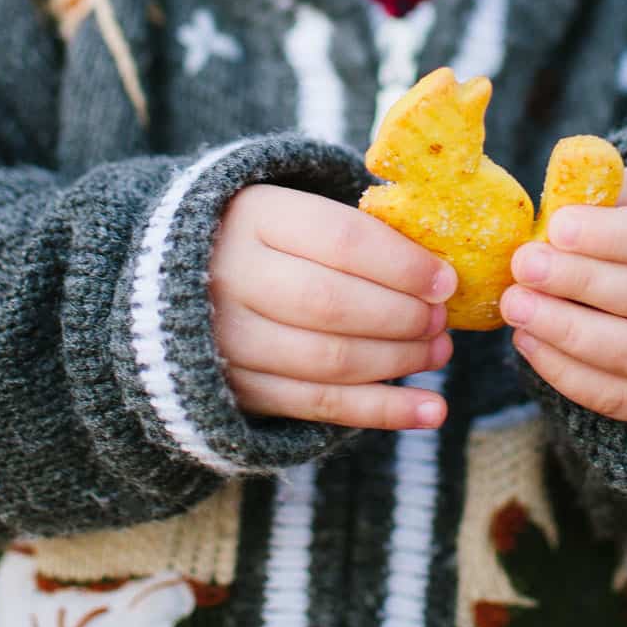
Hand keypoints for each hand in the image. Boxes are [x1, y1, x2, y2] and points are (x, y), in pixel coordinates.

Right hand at [209, 185, 456, 429]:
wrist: (181, 281)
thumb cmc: (269, 242)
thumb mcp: (297, 214)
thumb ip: (358, 235)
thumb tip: (439, 276)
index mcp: (254, 218)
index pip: (342, 240)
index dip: (403, 265)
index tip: (445, 281)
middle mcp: (233, 278)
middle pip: (334, 305)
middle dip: (403, 317)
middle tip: (440, 319)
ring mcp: (230, 340)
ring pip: (331, 360)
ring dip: (399, 360)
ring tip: (438, 352)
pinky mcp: (240, 388)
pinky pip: (321, 406)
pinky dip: (384, 411)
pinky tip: (431, 411)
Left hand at [500, 166, 626, 423]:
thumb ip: (607, 197)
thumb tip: (554, 211)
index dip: (614, 236)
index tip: (558, 227)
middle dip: (580, 282)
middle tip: (523, 266)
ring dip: (567, 332)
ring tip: (517, 306)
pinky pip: (621, 398)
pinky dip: (567, 373)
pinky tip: (528, 341)